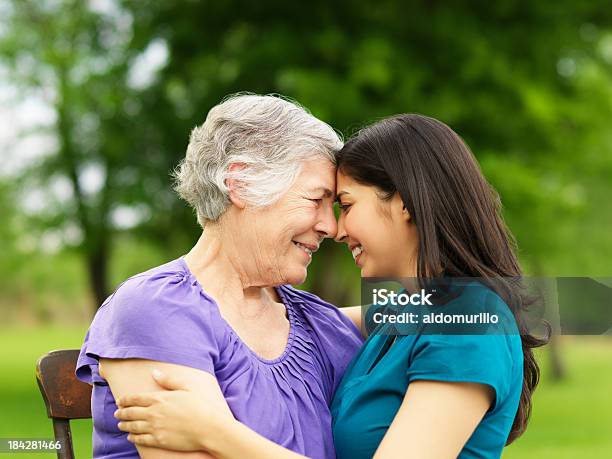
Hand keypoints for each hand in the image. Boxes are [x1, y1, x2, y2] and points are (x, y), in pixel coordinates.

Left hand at [114, 369, 233, 451]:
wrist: (208, 428)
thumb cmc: (201, 406)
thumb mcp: (187, 387)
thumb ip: (169, 380)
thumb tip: (155, 373)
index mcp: (160, 398)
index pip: (136, 398)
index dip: (125, 399)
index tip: (120, 400)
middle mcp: (154, 413)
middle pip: (131, 412)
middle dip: (122, 412)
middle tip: (117, 412)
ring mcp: (155, 428)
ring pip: (133, 426)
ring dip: (125, 424)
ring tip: (120, 424)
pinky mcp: (159, 440)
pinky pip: (141, 439)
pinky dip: (133, 437)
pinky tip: (131, 437)